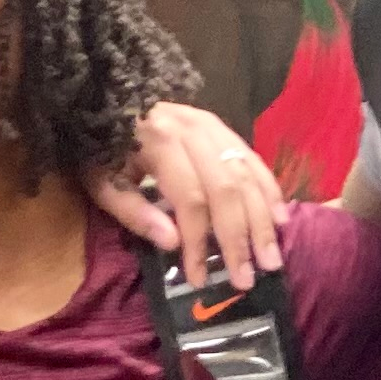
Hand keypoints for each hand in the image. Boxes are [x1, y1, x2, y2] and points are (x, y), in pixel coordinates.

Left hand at [94, 102, 288, 286]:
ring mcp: (213, 127)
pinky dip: (269, 190)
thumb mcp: (101, 181)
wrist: (108, 102)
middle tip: (250, 276)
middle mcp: (194, 131)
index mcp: (160, 143)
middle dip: (240, 238)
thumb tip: (173, 244)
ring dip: (262, 220)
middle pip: (227, 190)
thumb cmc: (101, 148)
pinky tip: (279, 218)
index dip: (199, 242)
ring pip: (247, 176)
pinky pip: (253, 160)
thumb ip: (134, 212)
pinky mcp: (222, 127)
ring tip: (270, 257)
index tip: (200, 278)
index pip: (191, 200)